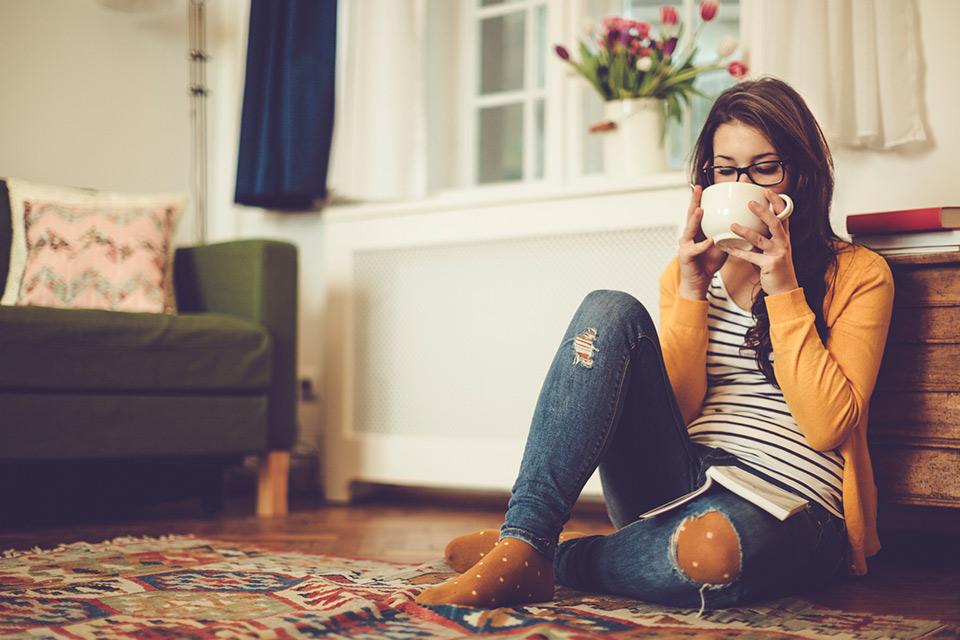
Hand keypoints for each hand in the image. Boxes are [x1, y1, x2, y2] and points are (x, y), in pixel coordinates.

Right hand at [677, 185, 726, 299]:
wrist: (699, 282)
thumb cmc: (708, 262)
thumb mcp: (721, 244)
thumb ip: (728, 233)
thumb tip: (746, 222)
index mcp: (697, 230)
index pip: (699, 210)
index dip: (701, 198)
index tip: (706, 185)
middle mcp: (689, 235)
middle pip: (690, 214)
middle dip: (694, 201)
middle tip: (698, 188)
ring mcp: (685, 245)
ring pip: (689, 229)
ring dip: (695, 219)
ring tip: (701, 210)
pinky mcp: (686, 256)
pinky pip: (695, 249)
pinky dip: (702, 245)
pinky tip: (709, 241)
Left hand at [721, 189, 799, 296]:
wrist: (785, 289)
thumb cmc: (775, 267)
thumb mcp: (773, 248)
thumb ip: (764, 236)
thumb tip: (751, 222)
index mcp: (784, 236)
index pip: (783, 215)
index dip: (777, 202)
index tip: (767, 191)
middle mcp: (783, 242)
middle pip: (775, 222)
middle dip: (763, 211)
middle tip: (750, 203)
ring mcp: (778, 253)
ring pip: (761, 239)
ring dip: (746, 231)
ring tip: (732, 225)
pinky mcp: (770, 265)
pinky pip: (751, 257)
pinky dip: (738, 252)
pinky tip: (727, 247)